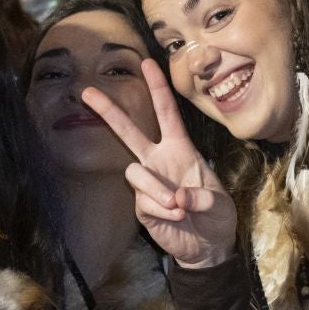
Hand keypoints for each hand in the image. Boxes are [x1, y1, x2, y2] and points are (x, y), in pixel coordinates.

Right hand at [82, 59, 238, 268]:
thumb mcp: (220, 203)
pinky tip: (175, 217)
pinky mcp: (142, 206)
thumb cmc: (217, 216)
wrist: (208, 246)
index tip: (148, 62)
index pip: (166, 113)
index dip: (157, 88)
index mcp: (181, 149)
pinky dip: (161, 210)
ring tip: (178, 206)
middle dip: (109, 112)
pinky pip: (143, 201)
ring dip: (156, 189)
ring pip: (135, 173)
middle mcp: (159, 161)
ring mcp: (148, 183)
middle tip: (88, 92)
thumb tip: (176, 197)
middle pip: (129, 131)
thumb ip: (202, 196)